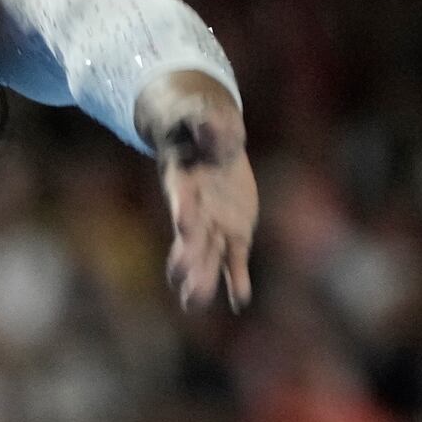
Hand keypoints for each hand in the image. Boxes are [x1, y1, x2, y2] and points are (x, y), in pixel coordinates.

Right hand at [142, 76, 256, 311]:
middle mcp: (194, 210)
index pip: (183, 198)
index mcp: (185, 180)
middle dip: (186, 256)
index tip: (184, 225)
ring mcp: (212, 225)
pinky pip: (234, 261)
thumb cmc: (203, 124)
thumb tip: (212, 126)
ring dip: (201, 279)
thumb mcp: (207, 117)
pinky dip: (237, 281)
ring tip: (193, 304)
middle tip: (181, 278)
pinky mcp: (233, 234)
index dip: (185, 210)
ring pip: (207, 256)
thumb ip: (210, 125)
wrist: (208, 137)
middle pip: (190, 236)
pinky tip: (240, 302)